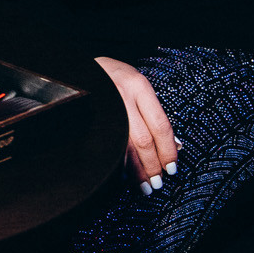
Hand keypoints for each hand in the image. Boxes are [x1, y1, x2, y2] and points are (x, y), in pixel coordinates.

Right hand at [96, 56, 176, 193]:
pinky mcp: (89, 115)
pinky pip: (107, 144)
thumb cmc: (112, 77)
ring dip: (136, 170)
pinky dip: (118, 162)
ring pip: (124, 145)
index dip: (168, 150)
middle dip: (152, 165)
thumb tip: (175, 145)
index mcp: (139, 86)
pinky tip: (123, 174)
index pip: (160, 125)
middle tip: (157, 183)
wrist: (77, 66)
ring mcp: (103, 105)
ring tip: (144, 186)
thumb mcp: (136, 86)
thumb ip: (154, 112)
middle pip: (143, 139)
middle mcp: (122, 94)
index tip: (172, 168)